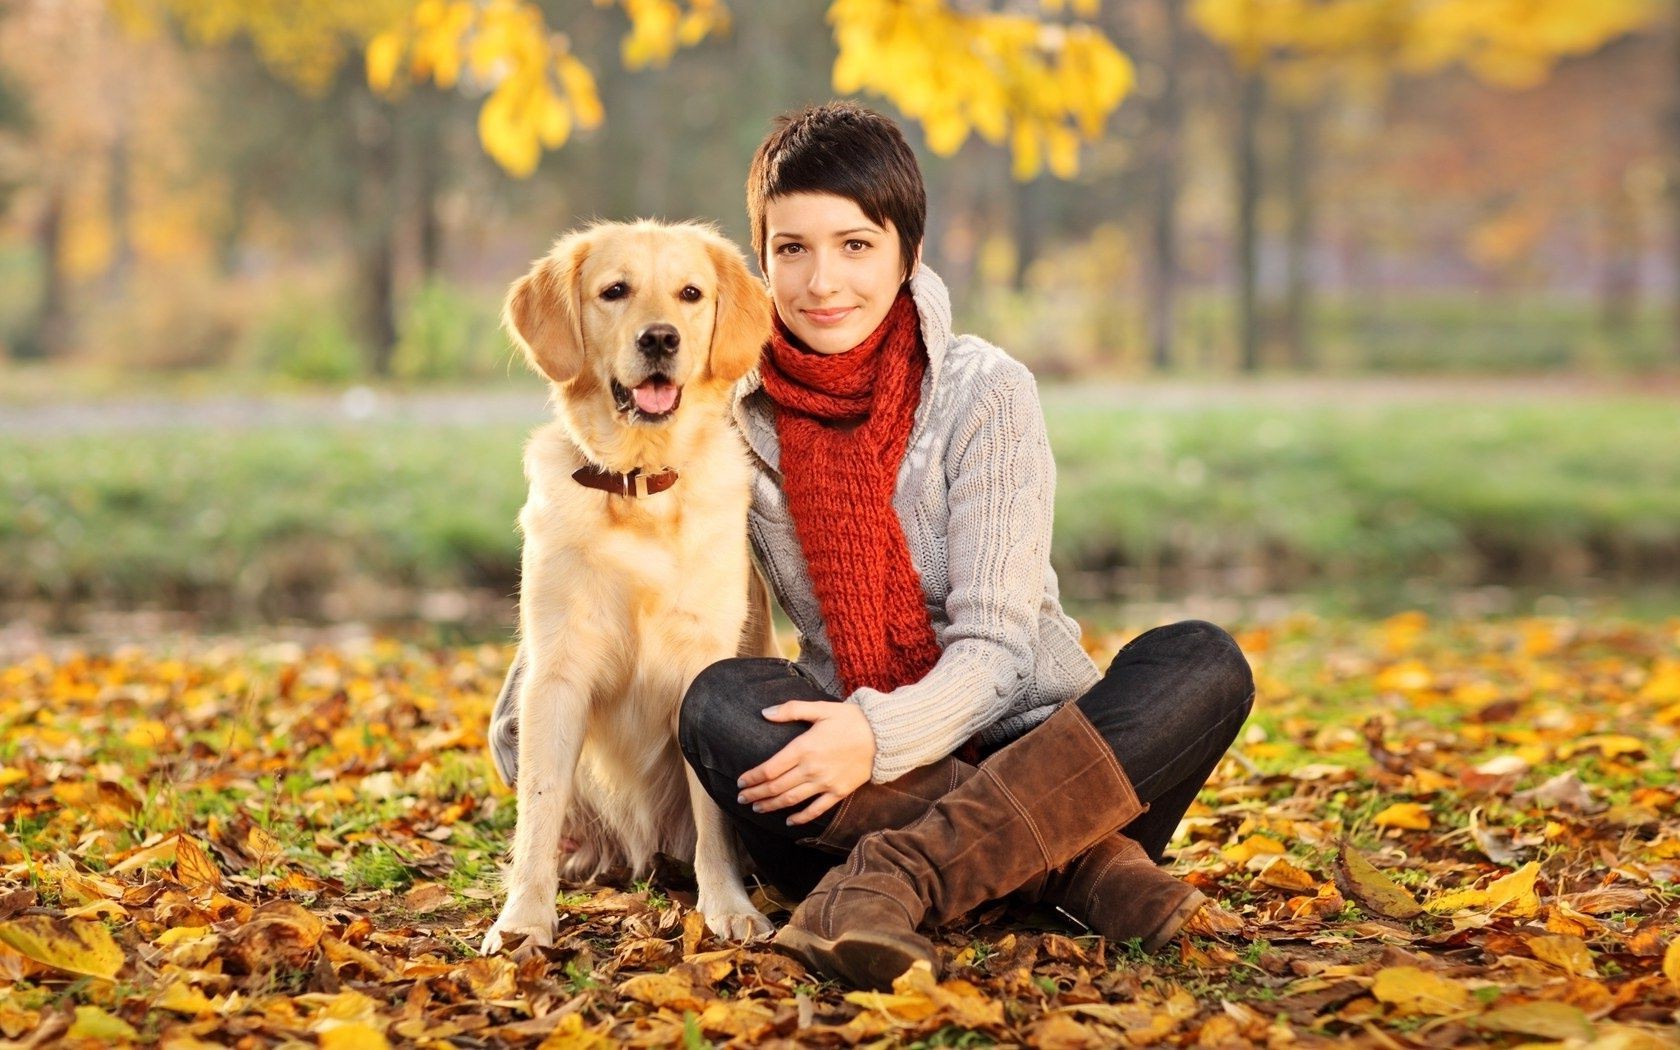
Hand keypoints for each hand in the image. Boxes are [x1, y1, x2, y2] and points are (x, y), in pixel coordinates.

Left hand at [736, 702, 875, 825]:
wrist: (883, 736)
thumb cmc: (851, 719)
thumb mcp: (821, 708)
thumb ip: (791, 710)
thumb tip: (765, 713)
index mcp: (803, 748)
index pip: (769, 769)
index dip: (752, 778)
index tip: (741, 782)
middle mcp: (811, 769)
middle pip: (776, 787)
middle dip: (756, 794)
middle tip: (742, 799)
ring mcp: (825, 783)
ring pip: (791, 800)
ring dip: (771, 806)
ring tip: (757, 809)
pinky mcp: (838, 792)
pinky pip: (816, 809)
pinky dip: (801, 818)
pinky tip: (789, 821)